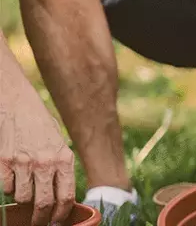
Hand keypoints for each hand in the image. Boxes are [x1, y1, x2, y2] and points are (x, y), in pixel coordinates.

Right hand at [0, 91, 74, 225]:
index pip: (66, 197)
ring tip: (25, 192)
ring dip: (23, 201)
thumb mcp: (59, 146)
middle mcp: (45, 162)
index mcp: (64, 159)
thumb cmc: (41, 127)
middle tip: (38, 223)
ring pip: (22, 198)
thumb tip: (60, 199)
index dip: (60, 214)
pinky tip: (13, 179)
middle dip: (40, 219)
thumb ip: (60, 170)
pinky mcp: (4, 161)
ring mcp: (24, 162)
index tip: (56, 221)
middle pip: (43, 203)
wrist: (19, 105)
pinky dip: (9, 189)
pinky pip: (6, 188)